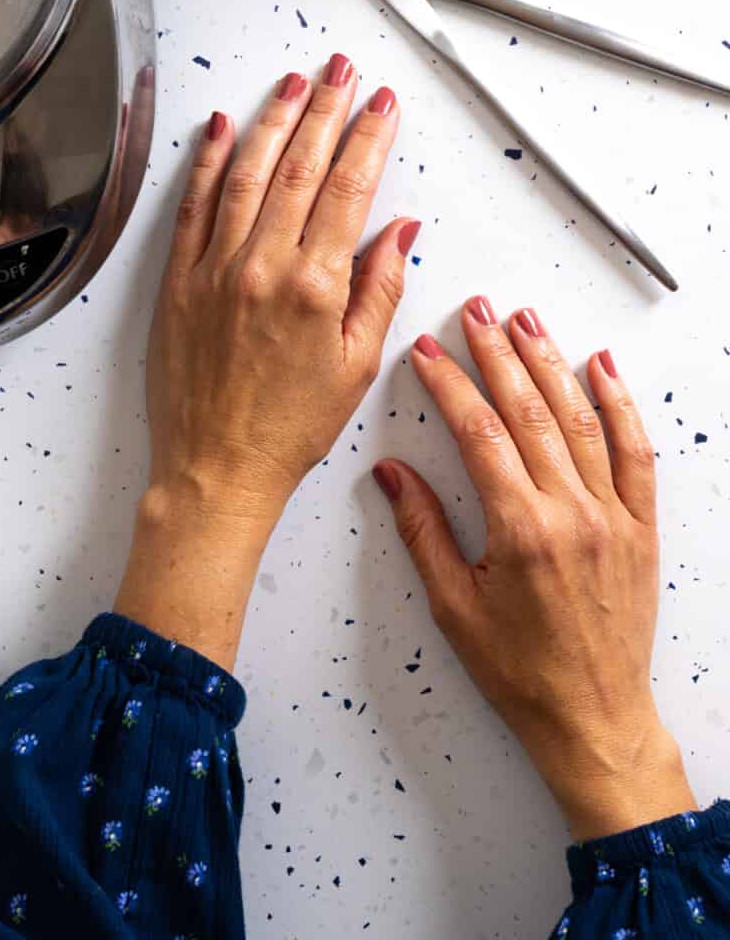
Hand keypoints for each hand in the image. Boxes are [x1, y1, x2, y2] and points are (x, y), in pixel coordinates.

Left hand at [115, 59, 416, 668]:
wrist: (217, 469)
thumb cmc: (289, 428)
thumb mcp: (357, 365)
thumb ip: (379, 289)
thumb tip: (399, 229)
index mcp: (314, 286)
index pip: (349, 189)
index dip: (368, 137)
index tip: (381, 103)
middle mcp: (262, 266)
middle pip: (300, 167)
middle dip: (326, 109)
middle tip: (342, 70)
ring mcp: (215, 267)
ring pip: (247, 173)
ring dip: (274, 121)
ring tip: (293, 83)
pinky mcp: (178, 279)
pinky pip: (194, 205)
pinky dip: (208, 161)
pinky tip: (223, 127)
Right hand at [376, 299, 695, 839]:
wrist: (594, 720)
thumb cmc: (521, 674)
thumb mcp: (453, 607)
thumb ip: (423, 531)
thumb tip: (391, 473)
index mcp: (522, 532)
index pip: (480, 432)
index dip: (449, 384)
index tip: (426, 352)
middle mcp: (573, 515)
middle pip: (529, 411)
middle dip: (496, 353)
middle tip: (473, 311)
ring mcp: (614, 517)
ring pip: (580, 419)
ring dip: (550, 362)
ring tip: (524, 319)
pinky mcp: (641, 527)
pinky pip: (636, 453)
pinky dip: (620, 404)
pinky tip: (602, 367)